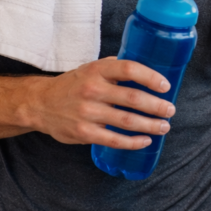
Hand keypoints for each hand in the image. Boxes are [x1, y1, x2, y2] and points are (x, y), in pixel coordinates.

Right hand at [25, 56, 173, 149]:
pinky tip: (145, 140)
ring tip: (164, 126)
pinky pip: (113, 139)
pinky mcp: (83, 132)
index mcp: (97, 70)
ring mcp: (87, 112)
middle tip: (170, 110)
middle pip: (132, 97)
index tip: (165, 86)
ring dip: (150, 125)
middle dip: (157, 106)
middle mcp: (93, 89)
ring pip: (126, 120)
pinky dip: (132, 142)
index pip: (129, 69)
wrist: (40, 104)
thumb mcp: (91, 68)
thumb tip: (145, 69)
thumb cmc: (73, 85)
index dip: (150, 77)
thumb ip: (115, 68)